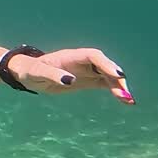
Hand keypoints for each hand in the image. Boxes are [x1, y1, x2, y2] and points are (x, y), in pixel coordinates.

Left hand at [7, 47, 133, 103]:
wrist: (29, 73)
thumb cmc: (31, 71)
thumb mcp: (37, 74)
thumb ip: (53, 76)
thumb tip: (71, 80)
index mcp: (71, 57)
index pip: (93, 56)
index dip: (106, 64)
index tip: (117, 74)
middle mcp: (82, 61)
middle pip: (104, 65)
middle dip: (116, 77)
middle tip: (125, 94)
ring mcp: (86, 70)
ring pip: (108, 75)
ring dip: (119, 86)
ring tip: (129, 100)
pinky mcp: (88, 80)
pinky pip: (105, 83)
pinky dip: (115, 90)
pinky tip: (126, 100)